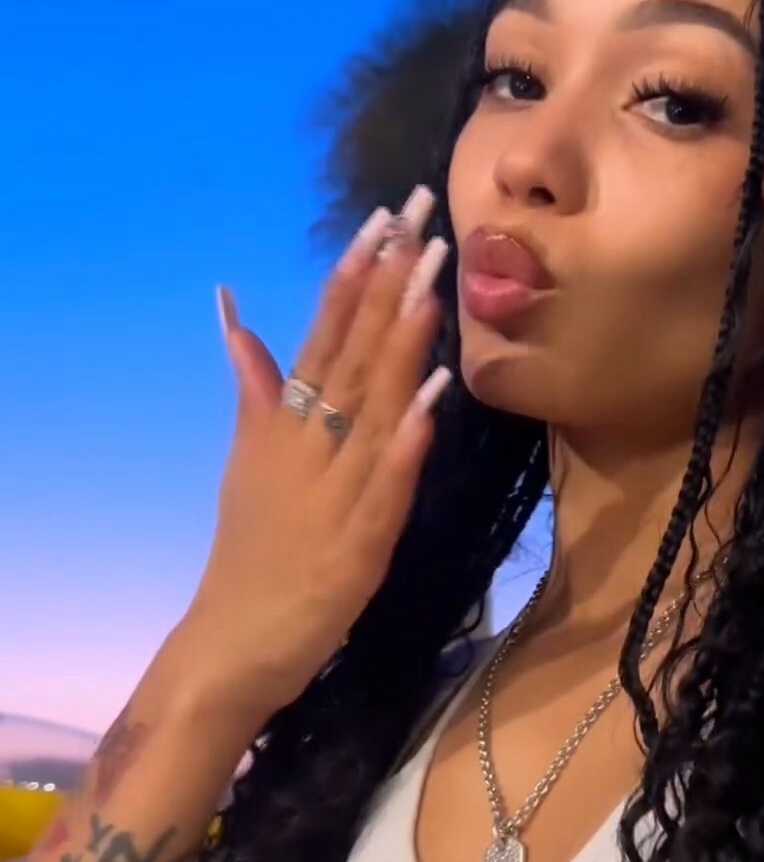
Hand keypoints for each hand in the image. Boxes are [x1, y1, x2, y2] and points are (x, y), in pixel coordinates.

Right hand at [177, 185, 450, 730]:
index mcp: (282, 425)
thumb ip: (253, 387)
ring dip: (401, 347)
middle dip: (387, 285)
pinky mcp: (355, 546)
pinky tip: (431, 404)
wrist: (233, 644)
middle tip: (421, 218)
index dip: (354, 275)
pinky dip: (406, 444)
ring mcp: (332, 494)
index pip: (322, 335)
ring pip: (372, 409)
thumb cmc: (253, 553)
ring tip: (430, 286)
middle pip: (350, 355)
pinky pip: (386, 487)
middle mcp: (305, 447)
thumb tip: (234, 315)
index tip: (384, 216)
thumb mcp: (249, 459)